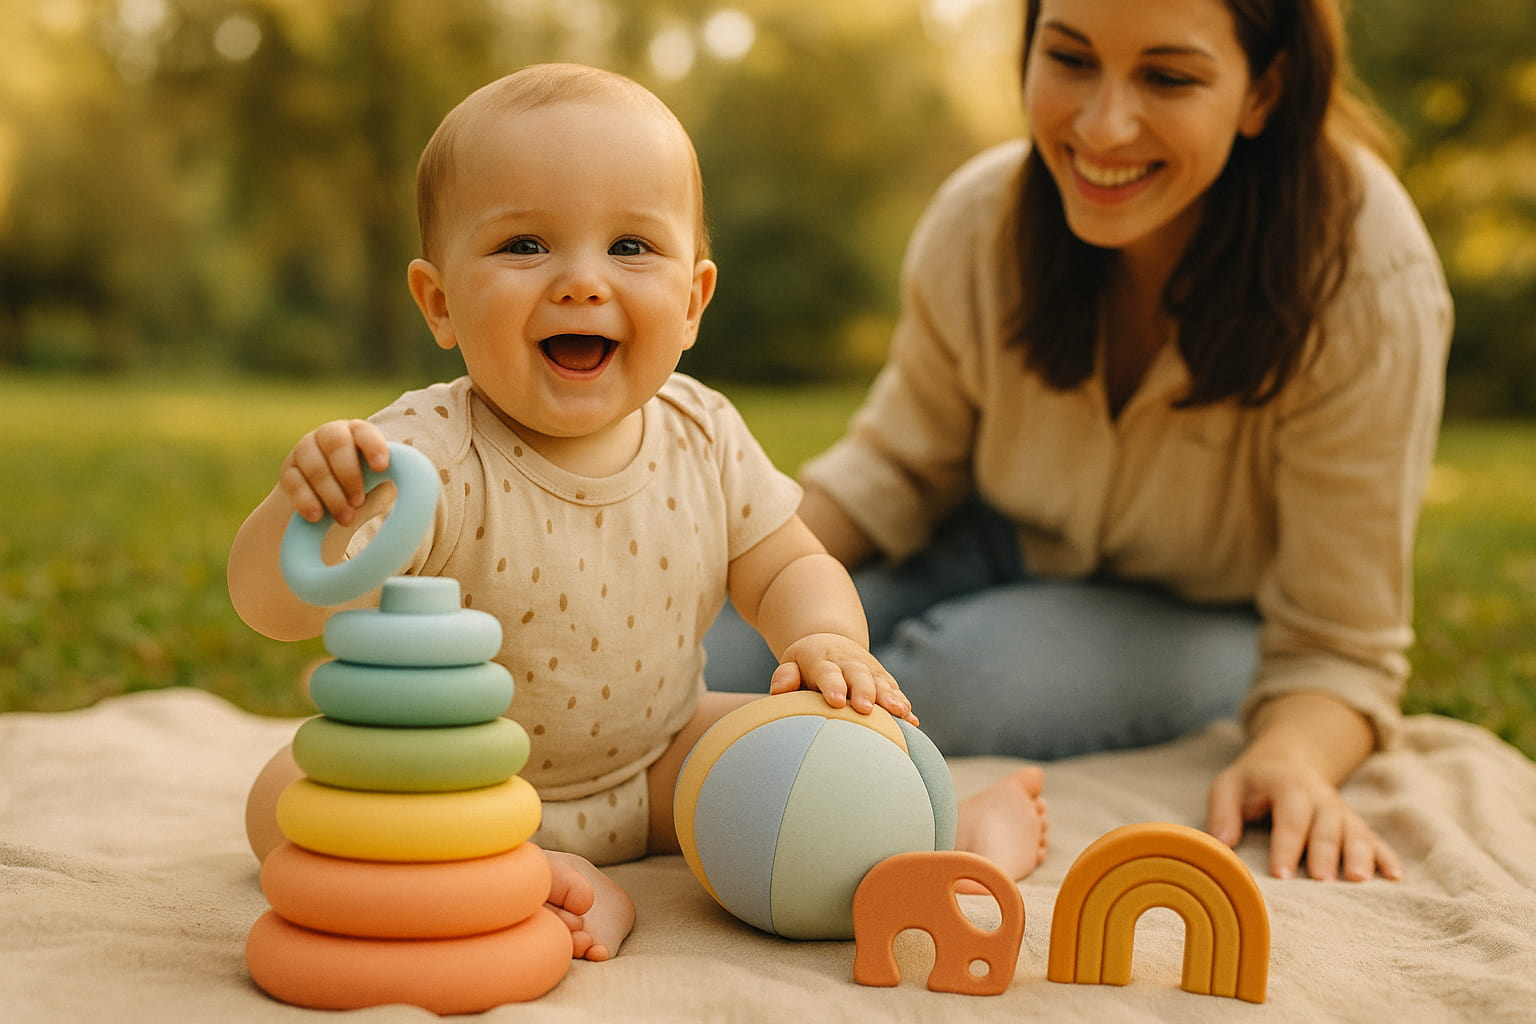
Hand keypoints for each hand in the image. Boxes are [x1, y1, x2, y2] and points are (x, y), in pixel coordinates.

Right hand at [279, 419, 391, 525]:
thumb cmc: (363, 487)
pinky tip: (317, 517)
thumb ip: (391, 480)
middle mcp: (328, 435)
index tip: (382, 468)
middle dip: (349, 474)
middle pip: (336, 444)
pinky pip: (294, 483)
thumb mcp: (377, 482)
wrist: (325, 503)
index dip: (373, 446)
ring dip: (331, 493)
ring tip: (346, 518)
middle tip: (359, 501)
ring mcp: (304, 451)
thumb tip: (414, 492)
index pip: (364, 431)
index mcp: (356, 432)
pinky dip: (307, 501)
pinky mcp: (288, 472)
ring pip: (314, 465)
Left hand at [768, 633, 917, 725]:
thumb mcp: (792, 663)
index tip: (836, 701)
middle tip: (865, 709)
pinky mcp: (883, 679)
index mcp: (822, 660)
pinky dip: (904, 705)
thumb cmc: (806, 665)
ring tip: (899, 713)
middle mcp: (849, 663)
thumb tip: (778, 689)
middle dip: (864, 691)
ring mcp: (869, 670)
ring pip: (881, 683)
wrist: (831, 643)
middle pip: (858, 675)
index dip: (832, 685)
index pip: (827, 672)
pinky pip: (895, 692)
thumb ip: (785, 676)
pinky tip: (912, 721)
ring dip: (891, 697)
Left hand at [1206, 743, 1402, 881]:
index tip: (1281, 876)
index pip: (1289, 818)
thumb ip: (1223, 812)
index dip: (1286, 846)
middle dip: (1324, 854)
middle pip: (1326, 827)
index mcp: (1288, 787)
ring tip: (1359, 881)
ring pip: (1354, 832)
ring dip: (1360, 855)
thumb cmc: (1254, 780)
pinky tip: (1396, 877)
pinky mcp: (1354, 822)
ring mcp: (1341, 810)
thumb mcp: (1229, 785)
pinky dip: (1386, 856)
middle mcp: (1320, 798)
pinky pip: (1374, 838)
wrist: (1290, 757)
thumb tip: (1221, 845)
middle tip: (1321, 882)